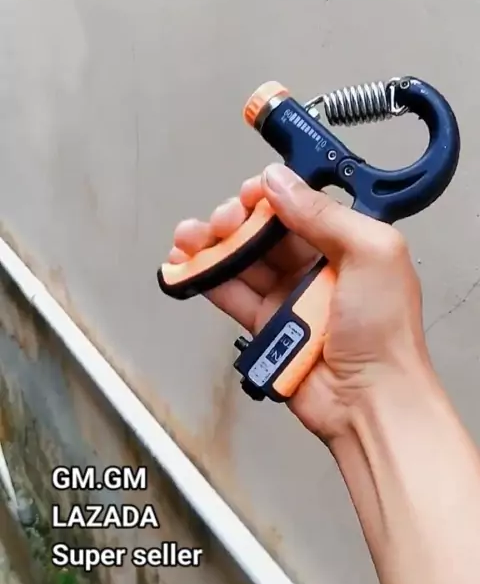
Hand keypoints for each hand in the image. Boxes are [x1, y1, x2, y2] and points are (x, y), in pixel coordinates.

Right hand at [168, 164, 429, 440]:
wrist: (370, 401)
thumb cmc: (386, 333)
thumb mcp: (371, 254)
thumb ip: (324, 214)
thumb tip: (280, 182)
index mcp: (349, 244)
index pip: (301, 207)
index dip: (271, 196)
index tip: (249, 194)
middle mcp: (318, 268)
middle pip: (265, 231)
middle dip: (235, 218)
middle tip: (221, 222)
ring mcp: (290, 298)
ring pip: (242, 260)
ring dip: (211, 244)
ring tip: (186, 238)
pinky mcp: (267, 327)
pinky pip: (231, 295)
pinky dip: (205, 278)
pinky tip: (185, 265)